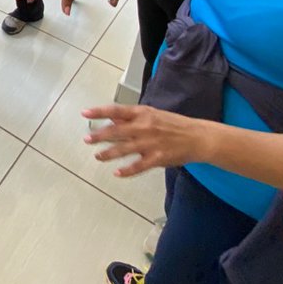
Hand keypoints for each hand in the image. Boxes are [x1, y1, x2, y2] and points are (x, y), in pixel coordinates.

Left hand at [81, 104, 211, 176]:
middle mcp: (144, 127)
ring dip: (108, 154)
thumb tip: (111, 120)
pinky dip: (126, 171)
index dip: (99, 112)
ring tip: (97, 156)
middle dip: (99, 136)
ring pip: (123, 149)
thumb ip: (132, 118)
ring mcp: (150, 143)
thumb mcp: (152, 114)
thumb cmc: (173, 124)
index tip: (85, 113)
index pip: (116, 111)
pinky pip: (138, 166)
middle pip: (115, 131)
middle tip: (86, 139)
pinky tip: (117, 173)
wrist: (197, 137)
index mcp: (142, 113)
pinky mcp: (157, 158)